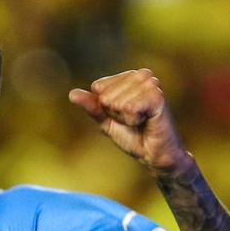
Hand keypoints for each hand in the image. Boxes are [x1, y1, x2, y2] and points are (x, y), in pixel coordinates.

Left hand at [69, 69, 190, 173]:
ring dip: (125, 117)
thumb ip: (91, 106)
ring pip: (117, 102)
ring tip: (140, 121)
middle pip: (107, 95)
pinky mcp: (157, 96)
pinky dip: (133, 120)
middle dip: (116, 113)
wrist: (153, 155)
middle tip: (133, 120)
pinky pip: (130, 108)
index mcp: (128, 76)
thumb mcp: (106, 120)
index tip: (123, 115)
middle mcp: (141, 75)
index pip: (98, 87)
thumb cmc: (132, 136)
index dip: (106, 107)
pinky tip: (146, 121)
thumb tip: (72, 94)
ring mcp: (151, 84)